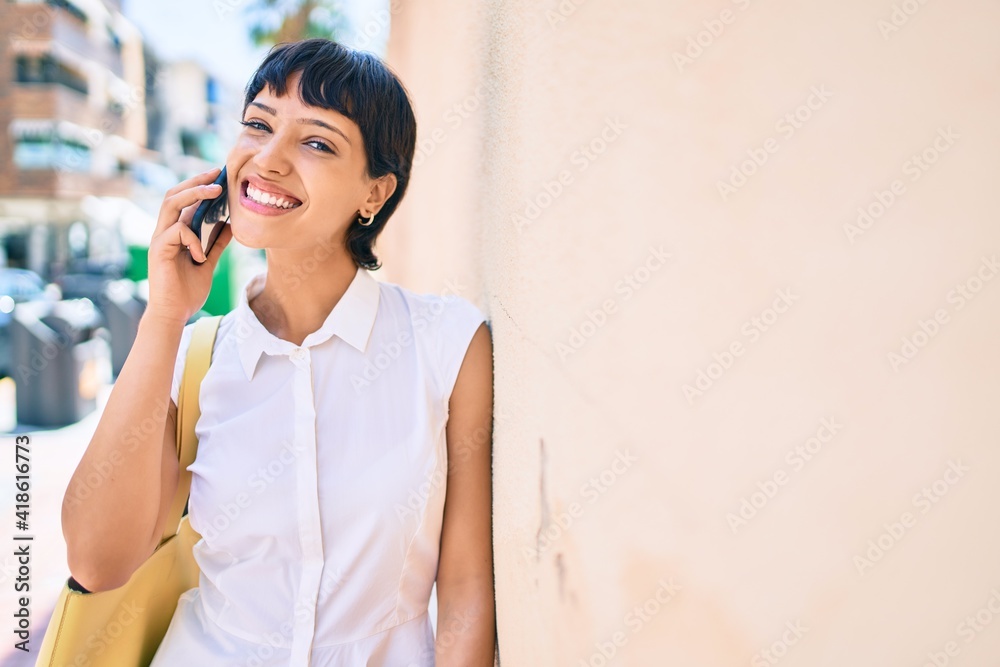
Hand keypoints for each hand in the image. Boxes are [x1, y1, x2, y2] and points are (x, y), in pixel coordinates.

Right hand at [145, 167, 234, 324]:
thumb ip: (216, 244)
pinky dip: (193, 239)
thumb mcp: (208, 262)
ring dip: (194, 195)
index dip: (199, 186)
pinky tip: (200, 256)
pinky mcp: (158, 251)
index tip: (219, 176)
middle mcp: (164, 232)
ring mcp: (159, 240)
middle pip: (174, 195)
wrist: (174, 314)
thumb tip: (231, 225)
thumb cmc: (187, 291)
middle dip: (196, 181)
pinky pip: (177, 232)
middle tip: (218, 173)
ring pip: (171, 205)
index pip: (183, 200)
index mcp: (174, 232)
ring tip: (216, 192)